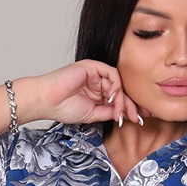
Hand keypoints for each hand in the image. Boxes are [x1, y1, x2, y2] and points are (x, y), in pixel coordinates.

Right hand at [37, 60, 152, 125]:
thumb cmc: (64, 108)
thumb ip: (109, 112)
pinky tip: (112, 98)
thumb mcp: (93, 114)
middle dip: (131, 105)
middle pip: (122, 91)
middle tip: (137, 117)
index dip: (130, 108)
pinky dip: (115, 86)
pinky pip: (112, 74)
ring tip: (119, 113)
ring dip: (122, 99)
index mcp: (98, 93)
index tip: (138, 119)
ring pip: (119, 84)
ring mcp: (96, 73)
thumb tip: (125, 114)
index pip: (119, 99)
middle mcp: (98, 82)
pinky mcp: (92, 66)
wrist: (48, 101)